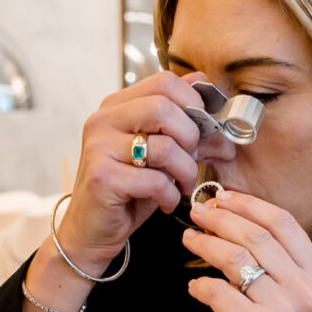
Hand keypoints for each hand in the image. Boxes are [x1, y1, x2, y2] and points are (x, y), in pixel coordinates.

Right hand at [56, 71, 225, 272]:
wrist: (91, 230)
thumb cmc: (129, 191)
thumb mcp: (161, 156)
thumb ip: (187, 129)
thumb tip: (221, 106)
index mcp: (117, 106)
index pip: (164, 81)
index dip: (194, 103)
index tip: (203, 129)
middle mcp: (104, 120)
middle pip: (163, 107)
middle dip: (191, 137)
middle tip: (192, 160)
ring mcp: (99, 147)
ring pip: (164, 146)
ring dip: (186, 171)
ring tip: (182, 185)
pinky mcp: (102, 177)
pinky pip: (155, 180)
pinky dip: (170, 195)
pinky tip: (166, 202)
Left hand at [180, 189, 311, 311]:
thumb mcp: (285, 297)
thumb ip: (272, 259)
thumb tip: (233, 210)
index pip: (285, 223)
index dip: (249, 204)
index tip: (221, 197)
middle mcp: (306, 291)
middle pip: (258, 235)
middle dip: (221, 218)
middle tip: (197, 214)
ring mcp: (282, 310)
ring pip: (236, 257)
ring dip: (205, 244)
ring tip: (189, 241)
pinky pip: (217, 290)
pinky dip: (200, 285)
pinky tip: (194, 288)